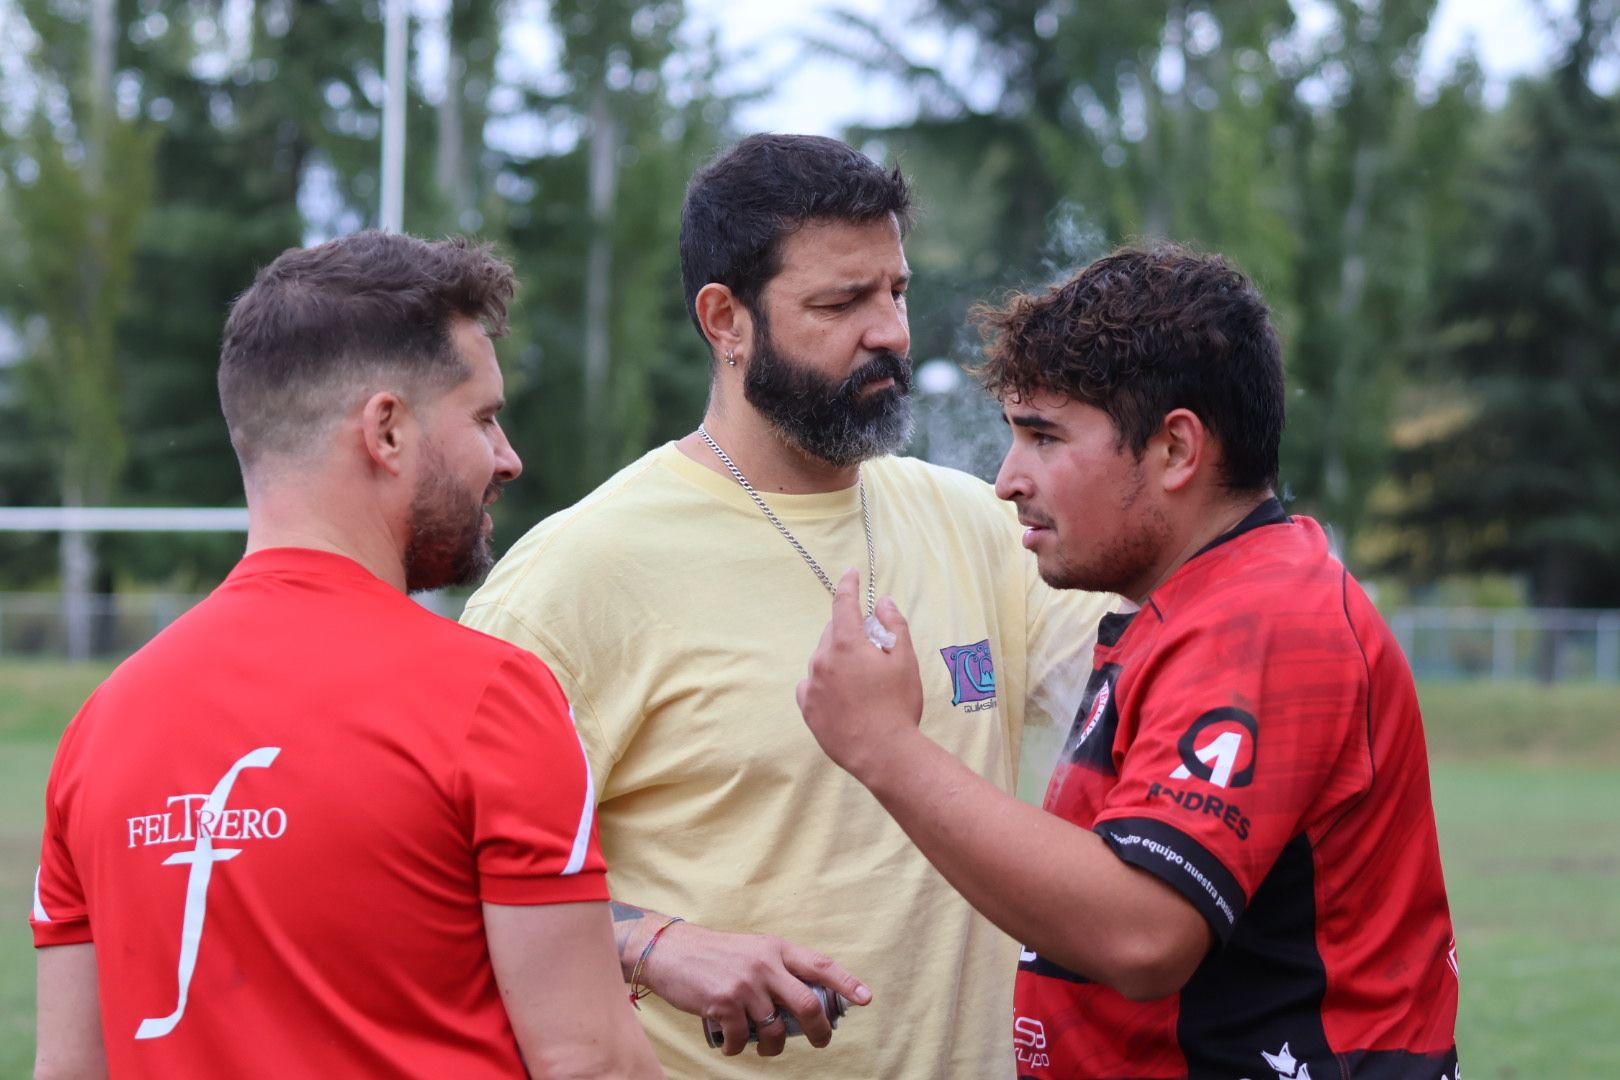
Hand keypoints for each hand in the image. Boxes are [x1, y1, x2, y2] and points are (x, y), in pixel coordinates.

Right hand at [638, 921, 870, 1056]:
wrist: (671, 951)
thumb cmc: (715, 954)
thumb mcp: (754, 950)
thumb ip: (778, 969)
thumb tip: (806, 1001)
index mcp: (776, 948)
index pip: (821, 965)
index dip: (847, 983)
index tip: (866, 999)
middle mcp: (765, 964)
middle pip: (808, 1004)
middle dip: (819, 1031)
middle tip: (820, 1042)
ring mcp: (745, 985)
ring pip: (775, 1030)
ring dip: (773, 1047)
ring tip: (765, 1046)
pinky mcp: (724, 1004)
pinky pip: (743, 1040)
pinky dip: (740, 1049)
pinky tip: (733, 1043)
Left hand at [797, 568, 925, 780]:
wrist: (882, 753)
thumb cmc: (898, 705)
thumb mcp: (905, 661)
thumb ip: (894, 627)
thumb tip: (883, 604)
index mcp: (846, 644)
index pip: (844, 604)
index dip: (849, 585)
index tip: (851, 573)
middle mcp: (822, 660)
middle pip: (834, 633)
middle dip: (851, 634)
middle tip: (873, 651)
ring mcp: (811, 685)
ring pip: (823, 659)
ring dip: (838, 660)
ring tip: (862, 683)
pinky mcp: (807, 708)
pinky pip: (812, 684)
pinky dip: (825, 683)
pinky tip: (844, 698)